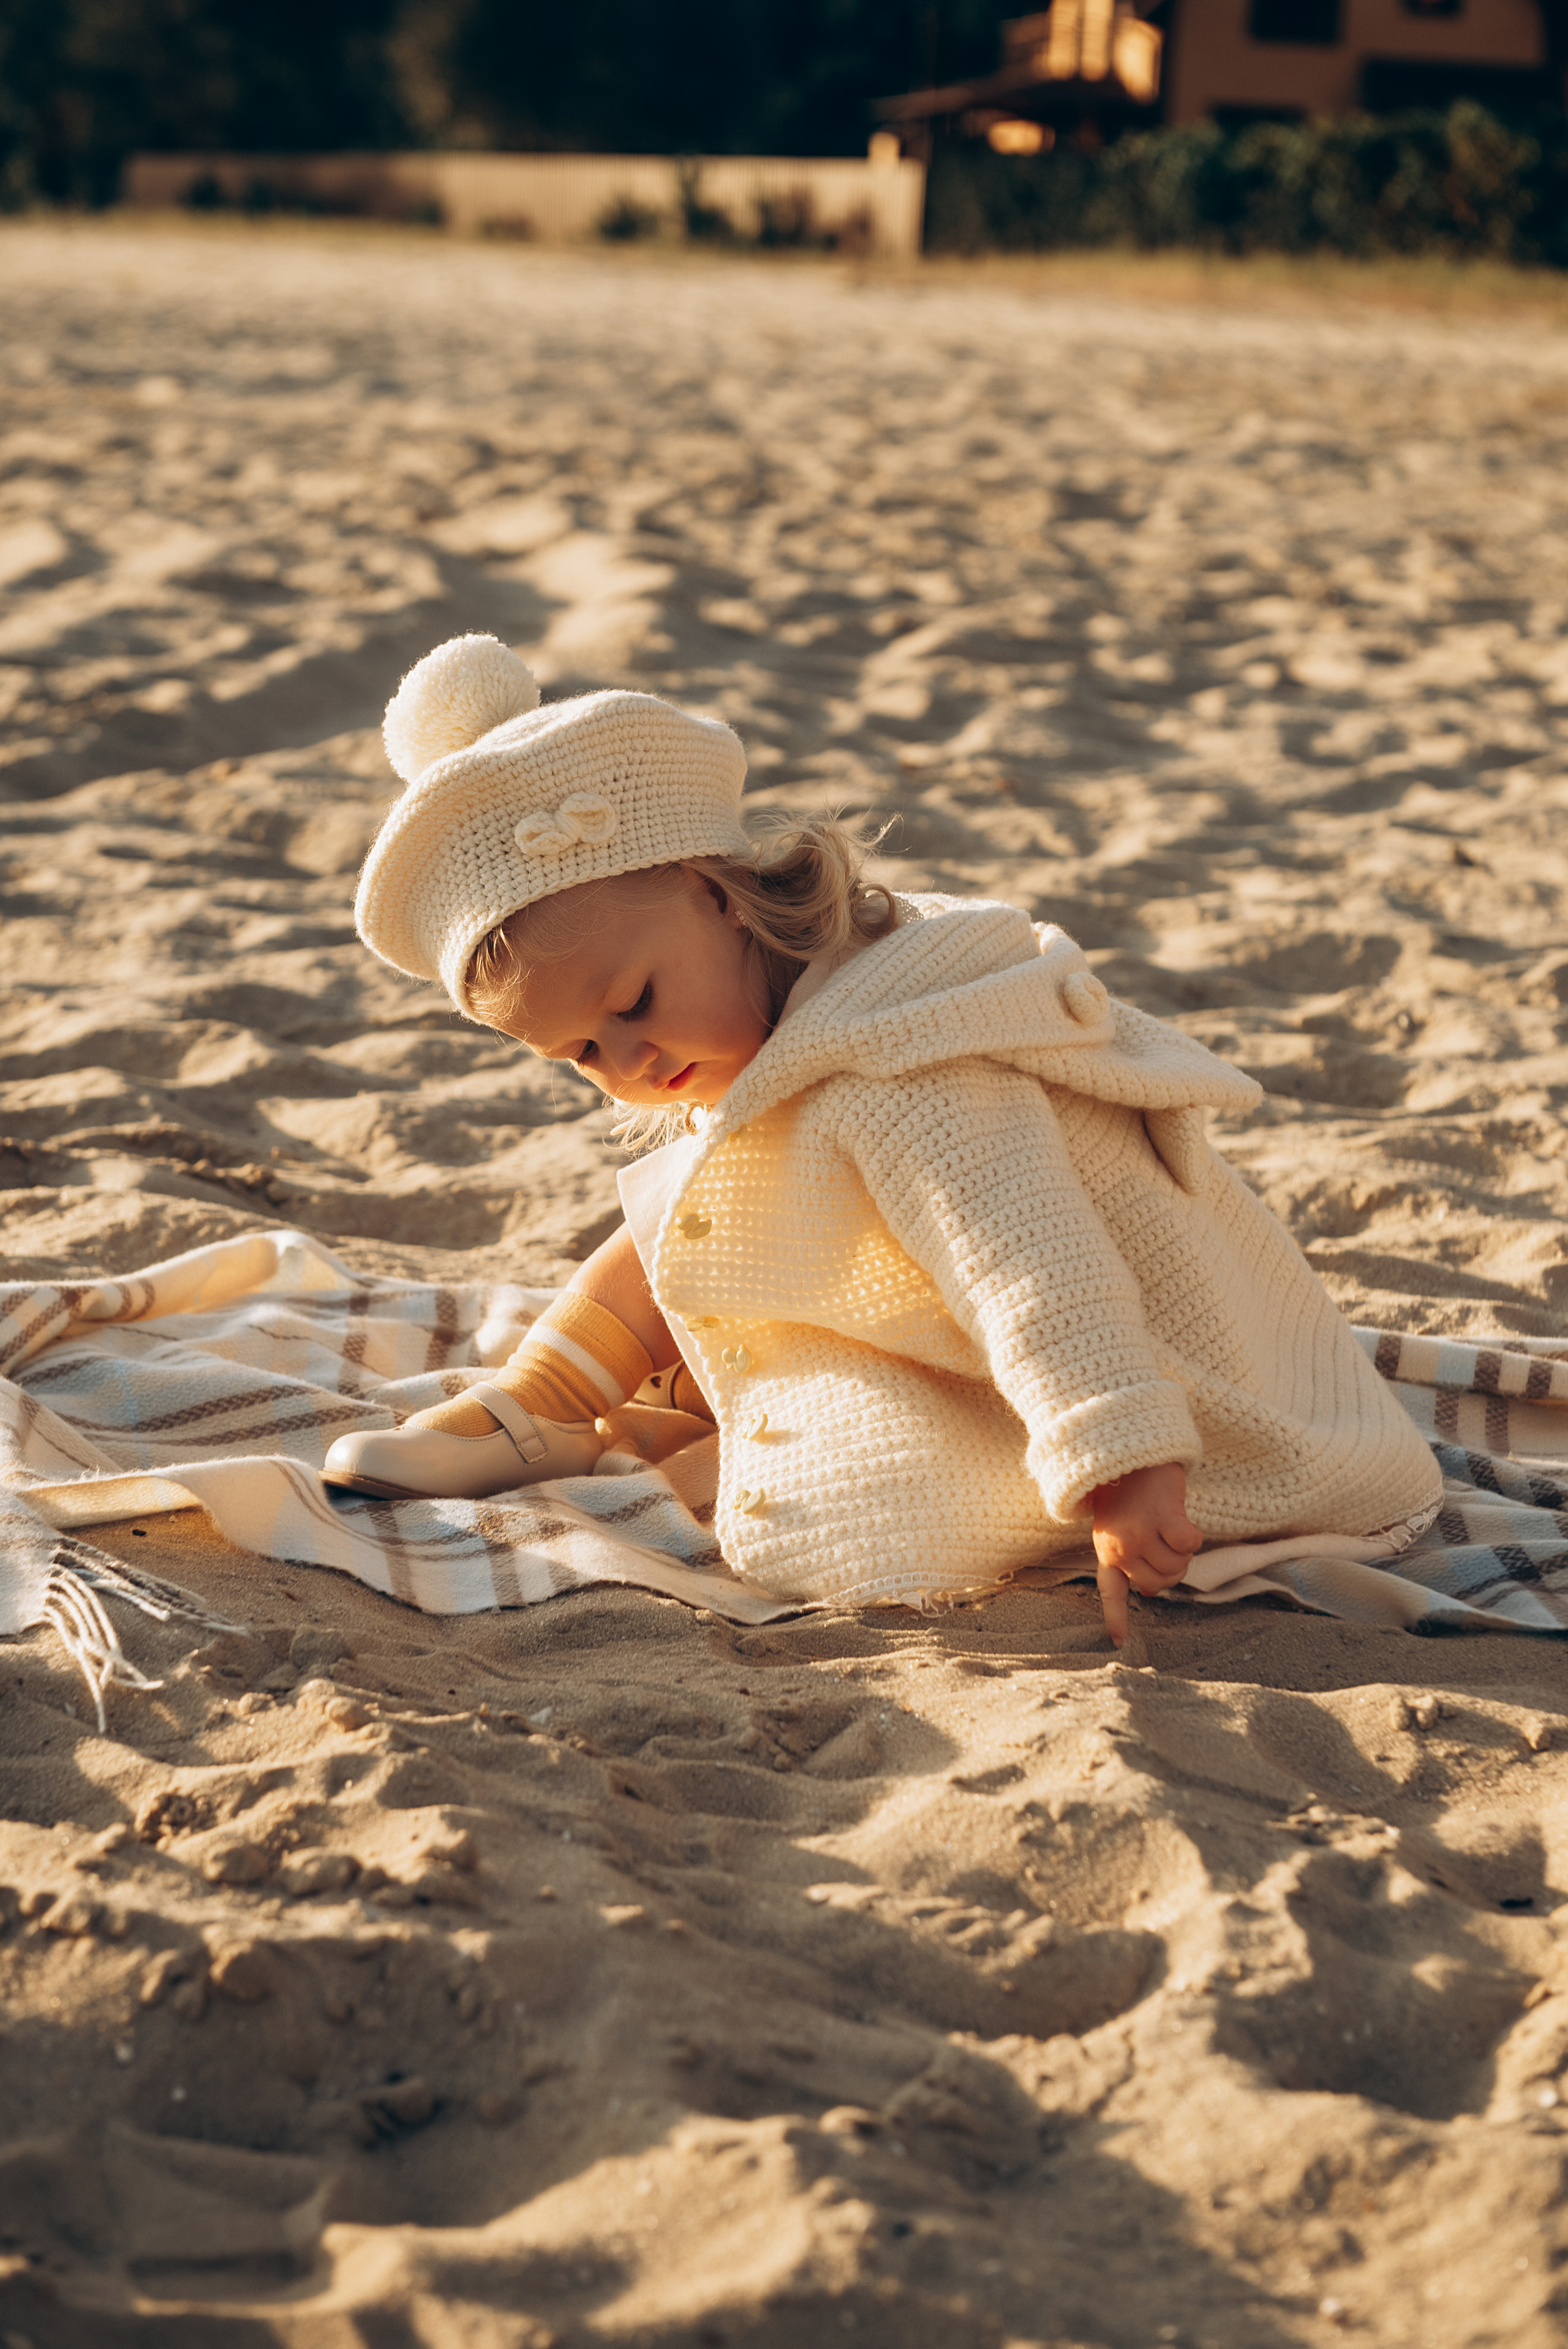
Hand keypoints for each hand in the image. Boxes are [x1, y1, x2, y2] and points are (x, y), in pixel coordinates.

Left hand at [1091, 1462, 1201, 1648]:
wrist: (1134, 1451)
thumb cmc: (1128, 1488)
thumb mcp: (1116, 1525)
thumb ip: (1127, 1556)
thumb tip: (1147, 1589)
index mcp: (1106, 1550)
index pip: (1110, 1592)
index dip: (1116, 1619)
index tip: (1118, 1643)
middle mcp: (1120, 1547)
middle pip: (1160, 1583)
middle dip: (1173, 1568)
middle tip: (1168, 1542)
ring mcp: (1140, 1534)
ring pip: (1178, 1565)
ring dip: (1183, 1549)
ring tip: (1170, 1524)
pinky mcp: (1162, 1519)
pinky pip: (1190, 1544)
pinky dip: (1192, 1534)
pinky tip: (1180, 1517)